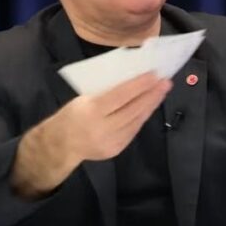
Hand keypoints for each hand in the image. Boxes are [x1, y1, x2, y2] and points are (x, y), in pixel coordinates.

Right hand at [12, 72, 172, 196]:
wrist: (60, 145)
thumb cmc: (72, 115)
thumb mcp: (84, 99)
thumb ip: (107, 93)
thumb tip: (133, 81)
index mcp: (91, 110)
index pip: (121, 95)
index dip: (140, 85)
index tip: (155, 75)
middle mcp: (103, 128)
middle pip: (133, 109)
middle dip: (152, 95)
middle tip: (166, 82)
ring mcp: (111, 141)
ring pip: (137, 121)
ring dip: (151, 106)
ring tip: (162, 92)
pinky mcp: (116, 150)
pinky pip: (134, 131)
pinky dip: (142, 117)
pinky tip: (150, 107)